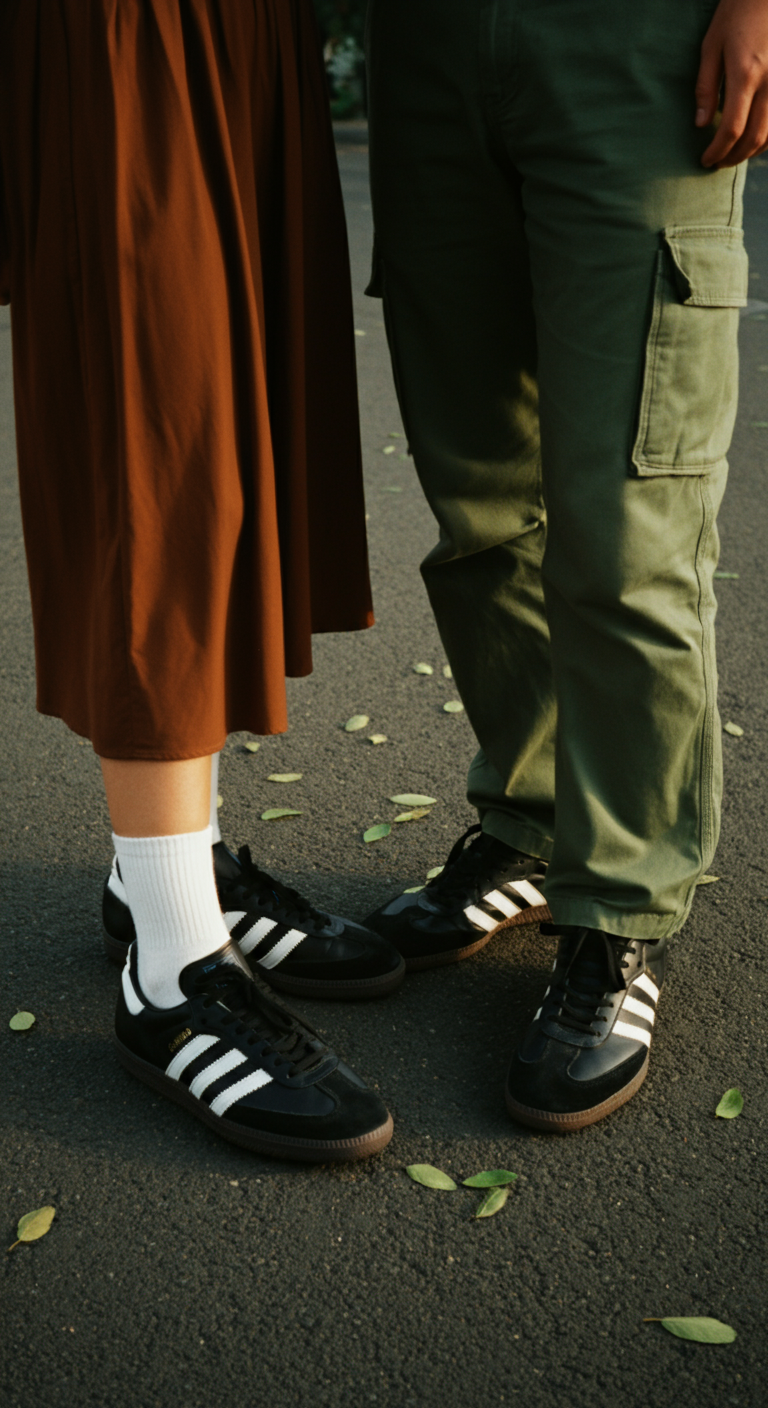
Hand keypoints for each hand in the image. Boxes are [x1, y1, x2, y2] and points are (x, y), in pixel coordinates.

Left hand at [695, 0, 767, 166]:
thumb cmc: (738, 11)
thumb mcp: (712, 44)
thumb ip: (706, 86)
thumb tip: (701, 124)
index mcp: (746, 74)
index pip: (731, 129)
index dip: (718, 151)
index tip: (706, 160)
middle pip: (754, 137)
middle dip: (734, 157)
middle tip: (718, 163)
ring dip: (752, 151)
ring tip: (734, 154)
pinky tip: (754, 139)